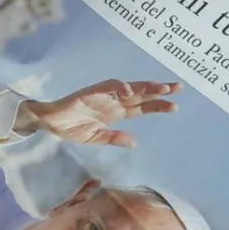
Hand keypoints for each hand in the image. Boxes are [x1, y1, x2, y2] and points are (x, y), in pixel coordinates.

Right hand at [15, 79, 181, 146]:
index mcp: (116, 112)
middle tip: (178, 87)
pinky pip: (109, 86)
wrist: (50, 122)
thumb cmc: (71, 127)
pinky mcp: (92, 92)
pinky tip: (130, 92)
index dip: (158, 105)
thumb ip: (113, 138)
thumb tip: (134, 143)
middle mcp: (113, 101)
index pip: (142, 107)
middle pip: (141, 94)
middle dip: (159, 90)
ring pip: (129, 87)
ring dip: (145, 86)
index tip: (175, 106)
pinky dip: (120, 87)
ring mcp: (103, 95)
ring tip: (161, 88)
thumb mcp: (95, 138)